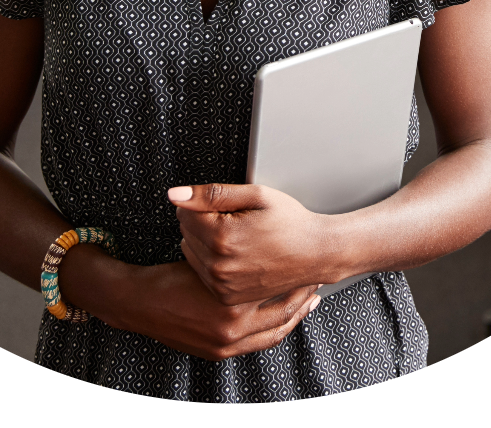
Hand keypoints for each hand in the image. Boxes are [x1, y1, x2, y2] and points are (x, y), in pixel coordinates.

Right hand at [119, 260, 320, 361]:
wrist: (140, 303)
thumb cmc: (169, 277)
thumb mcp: (206, 256)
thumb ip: (233, 253)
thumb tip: (263, 244)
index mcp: (231, 307)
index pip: (279, 294)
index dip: (297, 279)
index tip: (310, 266)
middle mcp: (232, 331)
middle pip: (283, 317)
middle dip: (303, 300)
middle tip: (316, 284)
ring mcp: (226, 345)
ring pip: (274, 333)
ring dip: (292, 317)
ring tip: (306, 301)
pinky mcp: (219, 352)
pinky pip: (258, 343)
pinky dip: (272, 329)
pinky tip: (279, 316)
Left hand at [168, 183, 334, 305]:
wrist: (315, 254)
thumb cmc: (289, 222)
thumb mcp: (255, 195)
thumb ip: (211, 194)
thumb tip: (175, 194)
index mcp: (223, 237)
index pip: (183, 211)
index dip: (202, 202)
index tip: (225, 205)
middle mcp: (219, 265)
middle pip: (185, 231)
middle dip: (202, 220)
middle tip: (234, 219)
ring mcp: (222, 285)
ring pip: (189, 250)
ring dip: (203, 240)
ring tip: (234, 236)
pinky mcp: (226, 296)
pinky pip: (200, 271)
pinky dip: (210, 260)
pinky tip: (233, 253)